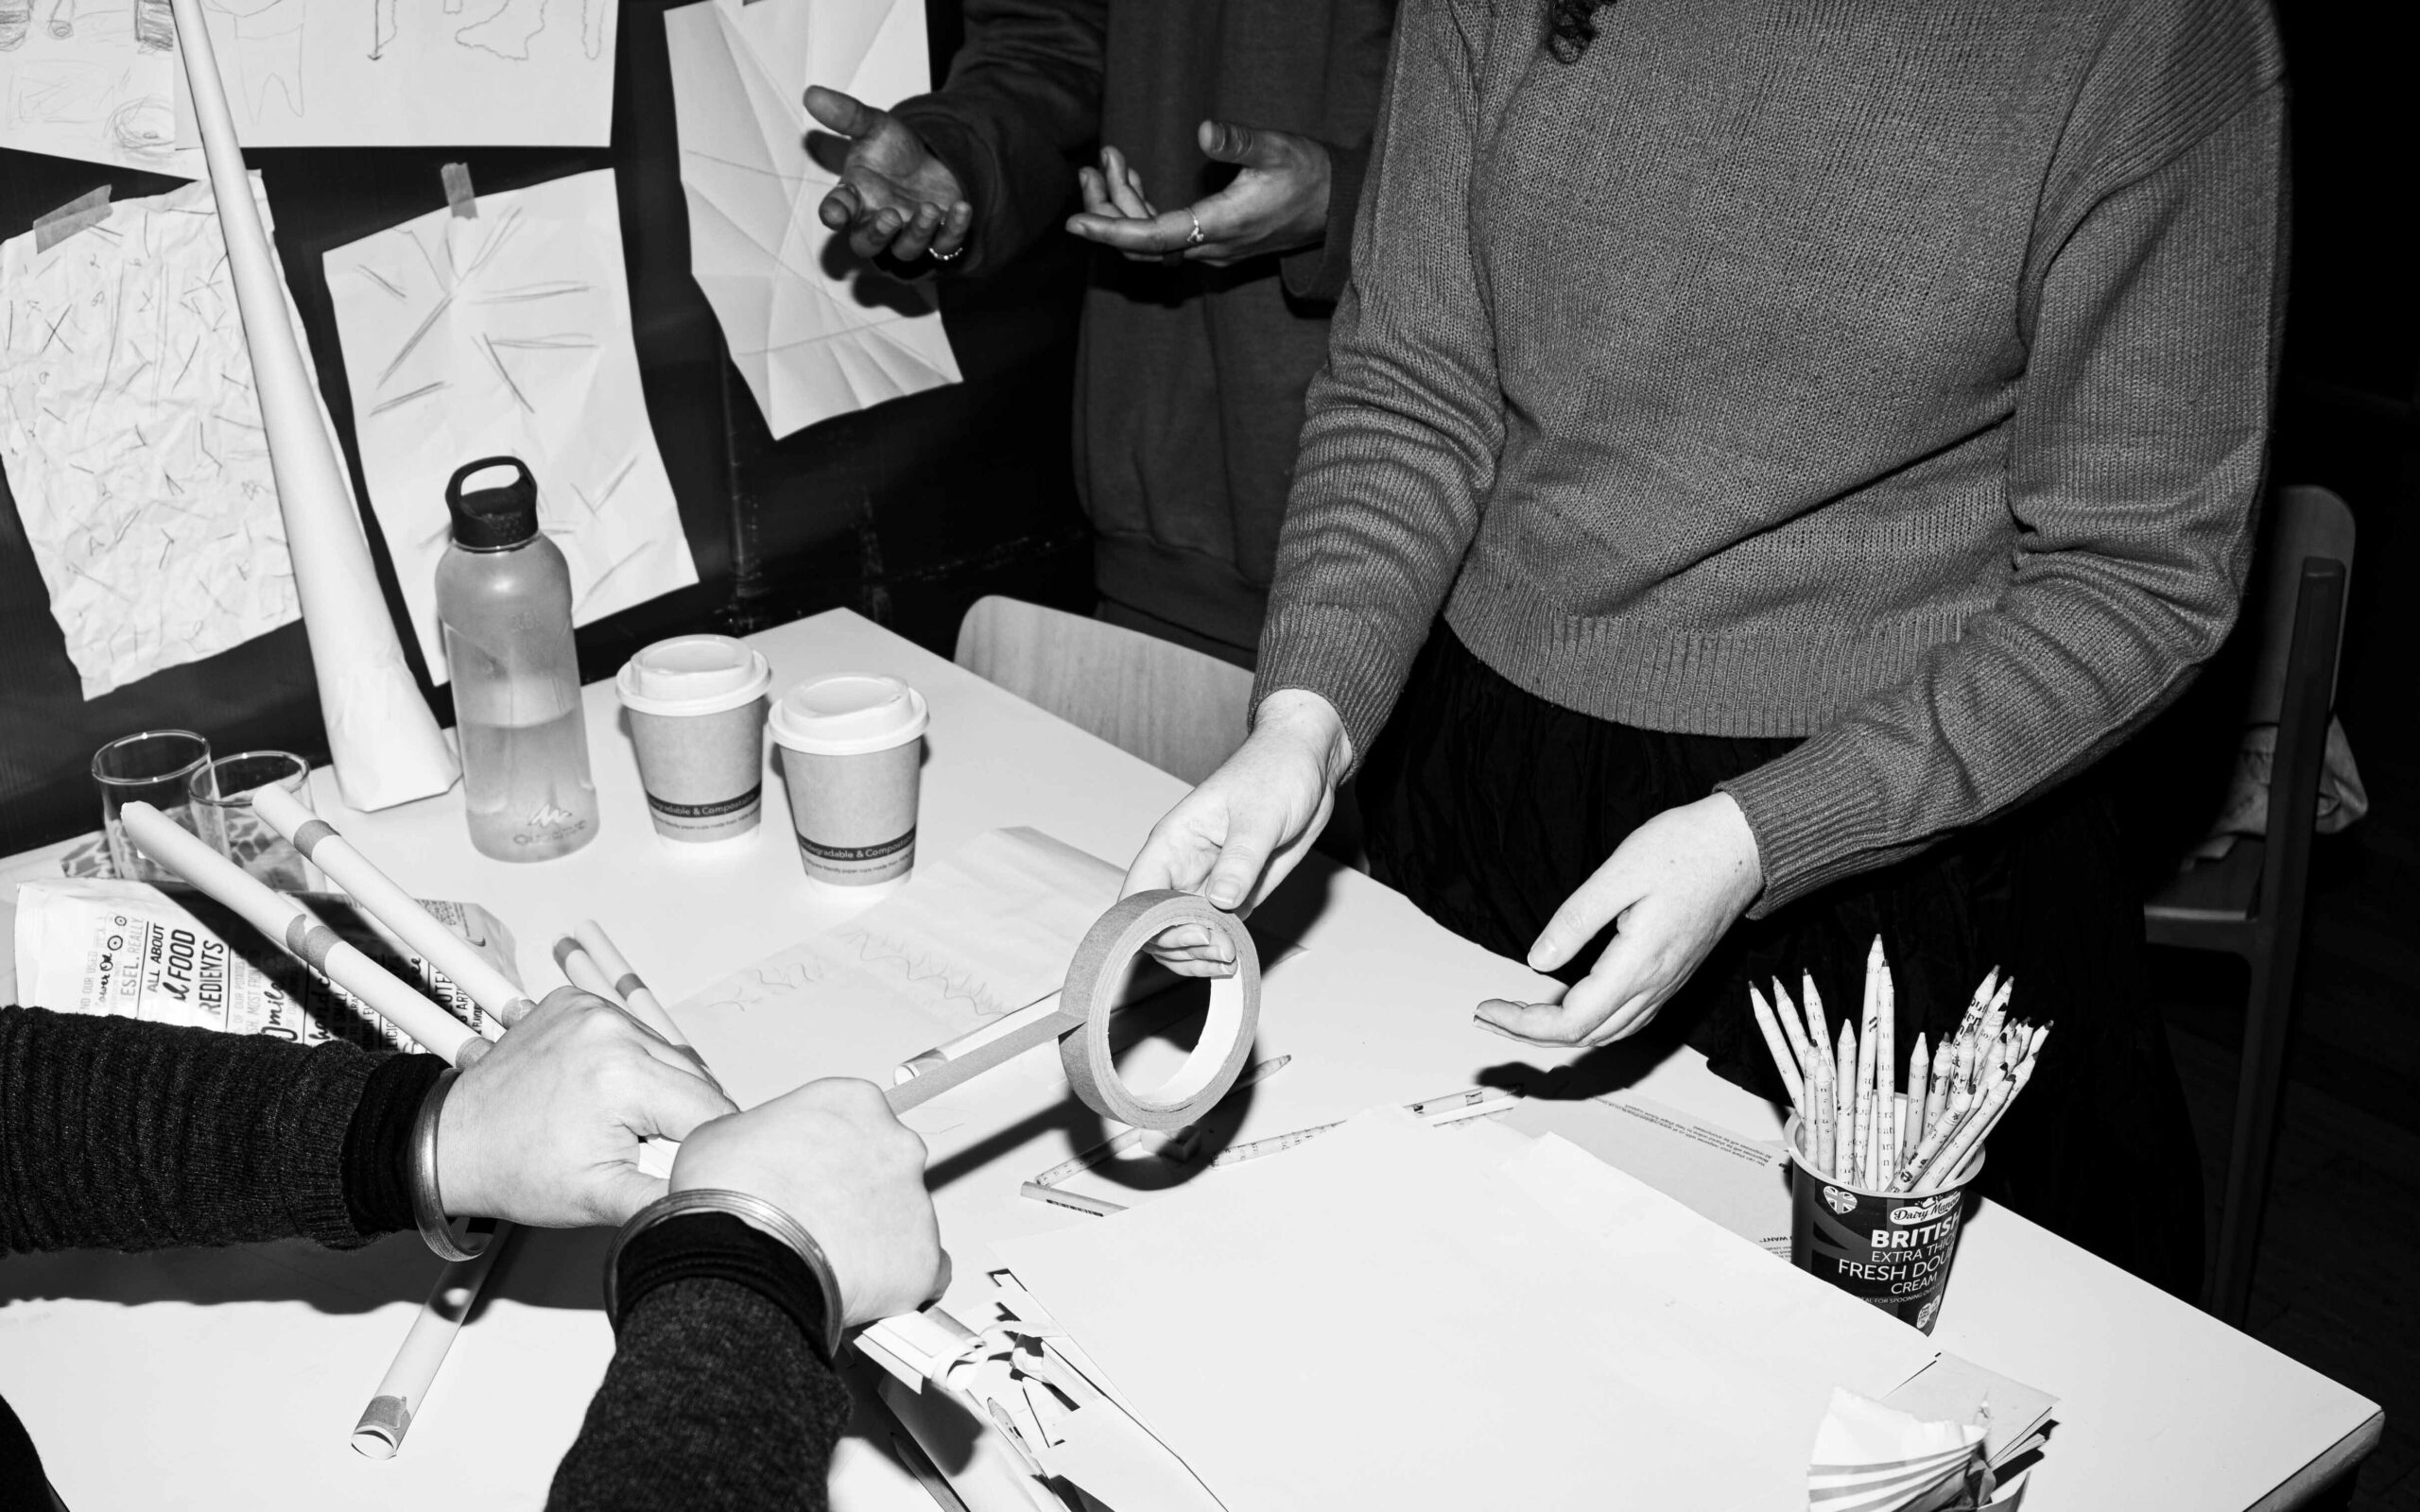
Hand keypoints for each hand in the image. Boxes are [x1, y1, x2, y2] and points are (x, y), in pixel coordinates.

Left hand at [439, 988, 736, 1227]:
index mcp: (623, 1075)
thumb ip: (669, 1198)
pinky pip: (631, 1033)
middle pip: (692, 1079)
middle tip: (641, 1151)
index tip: (687, 1168)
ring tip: (617, 1122)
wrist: (451, 1143)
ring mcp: (590, 1009)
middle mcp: (610, 1028)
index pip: (708, 1110)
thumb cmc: (513, 1169)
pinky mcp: (576, 1003)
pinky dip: (629, 1063)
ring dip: (658, 1089)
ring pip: (666, 1055)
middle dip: (680, 1119)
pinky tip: (601, 1092)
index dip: (706, 1148)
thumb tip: (715, 1198)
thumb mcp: (601, 1200)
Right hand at [670, 1079, 942, 1327]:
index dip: (829, 1151)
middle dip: (858, 1191)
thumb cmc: (731, 1192)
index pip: (855, 1121)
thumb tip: (756, 1156)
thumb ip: (761, 1135)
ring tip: (828, 1257)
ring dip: (875, 1237)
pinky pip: (926, 1272)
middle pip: (887, 1165)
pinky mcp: (923, 1258)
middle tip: (820, 1216)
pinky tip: (866, 1286)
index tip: (814, 1171)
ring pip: (904, 1219)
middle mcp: (896, 1144)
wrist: (743, 1252)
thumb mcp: (723, 1134)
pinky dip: (899, 1280)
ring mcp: (916, 1201)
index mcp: (854, 1102)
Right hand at [806, 85, 973, 263]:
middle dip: (877, 234)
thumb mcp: (873, 126)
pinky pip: (945, 246)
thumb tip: (811, 93)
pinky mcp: (939, 238)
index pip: (836, 210)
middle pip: (866, 244)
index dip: (834, 214)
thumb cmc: (894, 150)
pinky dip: (955, 230)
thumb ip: (846, 115)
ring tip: (930, 208)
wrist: (933, 158)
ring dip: (918, 233)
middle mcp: (876, 222)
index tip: (835, 213)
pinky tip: (962, 209)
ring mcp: (908, 234)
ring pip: (906, 250)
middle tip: (890, 216)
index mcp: (854, 197)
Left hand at [1067, 120, 1332, 264]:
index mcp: (1220, 226)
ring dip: (1123, 206)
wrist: (1338, 206)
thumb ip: (1240, 141)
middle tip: (1092, 166)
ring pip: (1150, 240)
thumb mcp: (1277, 148)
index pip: (1152, 237)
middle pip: (1141, 243)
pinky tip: (1132, 179)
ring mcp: (1211, 249)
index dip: (1110, 229)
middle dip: (1108, 208)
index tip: (1074, 222)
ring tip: (1109, 161)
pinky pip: (1165, 236)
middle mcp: (1210, 246)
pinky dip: (1142, 210)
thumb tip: (1204, 130)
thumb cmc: (1309, 174)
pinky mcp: (1212, 243)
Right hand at [1121, 690, 1351, 974]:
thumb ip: (1240, 860)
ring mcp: (1206, 885)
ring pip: (1181, 936)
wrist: (1308, 765)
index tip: (1195, 934)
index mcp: (1173, 842)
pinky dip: (1220, 952)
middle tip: (1222, 948)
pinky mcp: (1234, 896)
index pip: (1138, 895)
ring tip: (1230, 957)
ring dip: (1198, 956)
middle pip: (1154, 926)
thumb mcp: (1260, 816)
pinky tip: (1238, 956)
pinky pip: (1214, 934)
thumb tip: (1220, 902)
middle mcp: (1182, 868)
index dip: (1152, 926)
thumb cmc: (1276, 773)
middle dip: (1181, 946)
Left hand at [1474, 793, 1763, 1046]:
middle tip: (1491, 1013)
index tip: (1490, 1007)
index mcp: (1638, 963)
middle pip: (1587, 1036)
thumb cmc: (1687, 850)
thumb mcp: (1619, 874)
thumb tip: (1538, 961)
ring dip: (1560, 1032)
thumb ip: (1576, 921)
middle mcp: (1655, 983)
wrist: (1743, 846)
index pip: (1572, 1021)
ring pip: (1608, 1033)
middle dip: (1532, 1032)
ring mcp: (1666, 983)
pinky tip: (1571, 1006)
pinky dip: (1591, 1023)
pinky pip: (1628, 1019)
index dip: (1524, 1023)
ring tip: (1520, 1014)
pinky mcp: (1671, 974)